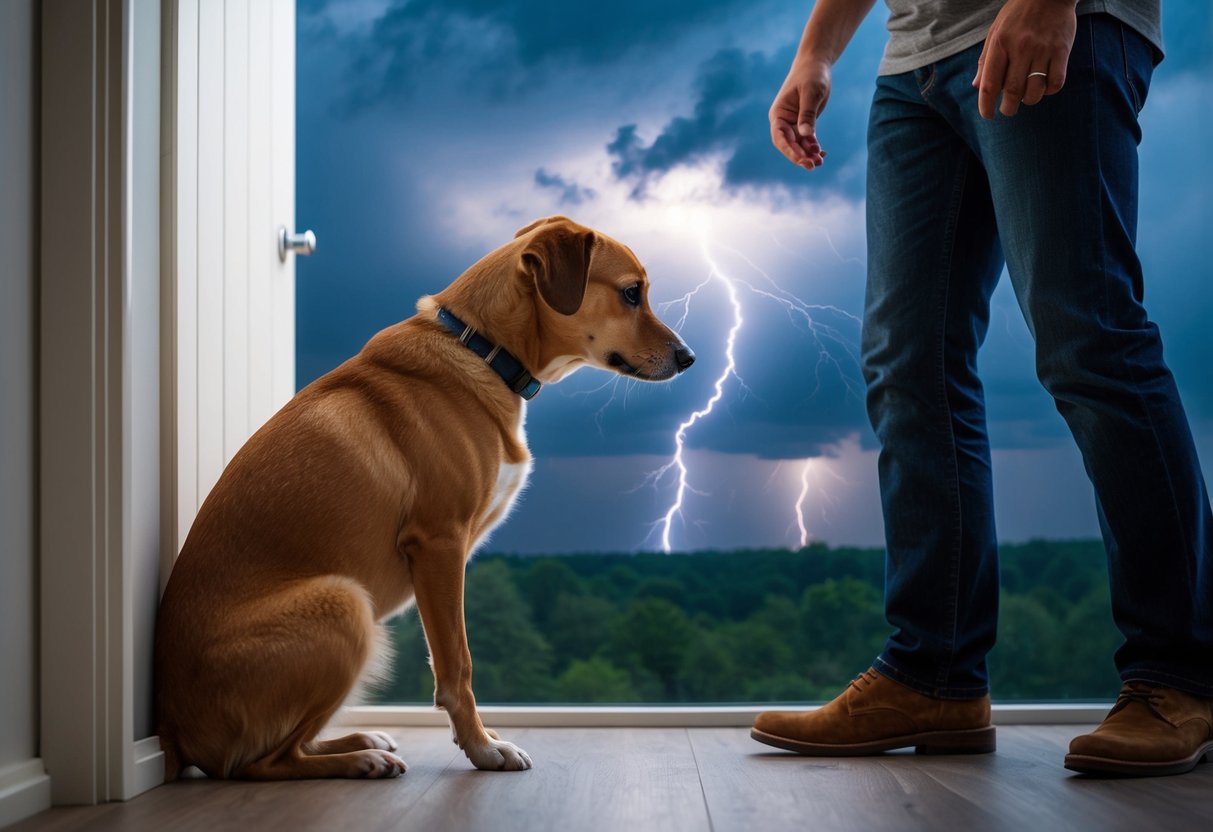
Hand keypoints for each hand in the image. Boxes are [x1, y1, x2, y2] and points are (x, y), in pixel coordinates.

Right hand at [770, 55, 831, 169]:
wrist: (816, 64)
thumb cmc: (811, 75)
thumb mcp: (811, 93)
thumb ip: (808, 114)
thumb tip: (806, 135)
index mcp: (778, 114)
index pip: (780, 137)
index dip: (789, 150)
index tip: (801, 158)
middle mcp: (783, 122)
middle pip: (789, 145)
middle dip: (800, 156)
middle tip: (813, 165)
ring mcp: (794, 124)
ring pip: (799, 145)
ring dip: (808, 154)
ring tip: (820, 162)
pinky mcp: (805, 123)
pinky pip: (808, 140)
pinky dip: (814, 147)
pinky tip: (822, 154)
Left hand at [973, 0, 1076, 118]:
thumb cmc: (1017, 14)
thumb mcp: (995, 32)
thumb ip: (985, 60)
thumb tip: (977, 87)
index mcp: (1000, 44)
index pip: (989, 84)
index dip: (986, 106)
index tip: (988, 115)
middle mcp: (1020, 48)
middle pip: (1012, 91)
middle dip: (1008, 108)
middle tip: (1008, 110)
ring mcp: (1043, 49)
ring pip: (1035, 90)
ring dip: (1028, 101)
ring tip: (1025, 98)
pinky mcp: (1062, 50)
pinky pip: (1056, 82)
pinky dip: (1049, 91)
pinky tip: (1044, 87)